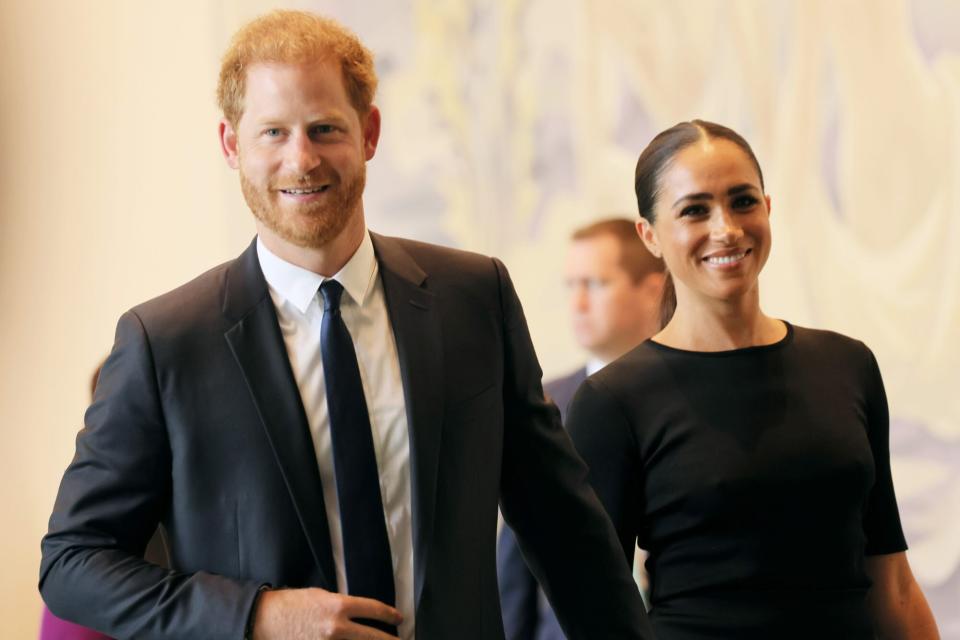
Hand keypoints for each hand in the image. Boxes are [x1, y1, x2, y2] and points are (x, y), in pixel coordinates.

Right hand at [252, 588, 402, 639]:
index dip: (389, 615)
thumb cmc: (290, 605)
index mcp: (338, 606)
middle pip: (373, 638)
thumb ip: (341, 606)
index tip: (398, 619)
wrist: (263, 620)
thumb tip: (358, 613)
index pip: (373, 610)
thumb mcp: (319, 596)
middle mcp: (337, 628)